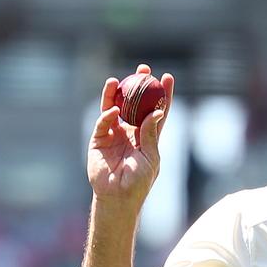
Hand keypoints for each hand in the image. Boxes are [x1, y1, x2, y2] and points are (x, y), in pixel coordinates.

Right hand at [86, 64, 175, 206]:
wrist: (117, 197)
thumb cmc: (139, 181)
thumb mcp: (150, 157)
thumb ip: (151, 135)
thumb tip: (157, 112)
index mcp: (147, 136)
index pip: (156, 110)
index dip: (162, 94)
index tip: (167, 77)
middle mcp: (130, 131)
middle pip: (134, 103)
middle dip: (138, 85)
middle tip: (143, 69)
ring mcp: (114, 134)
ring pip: (114, 107)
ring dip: (116, 93)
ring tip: (118, 80)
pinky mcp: (99, 140)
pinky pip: (103, 123)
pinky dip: (107, 115)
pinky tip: (112, 110)